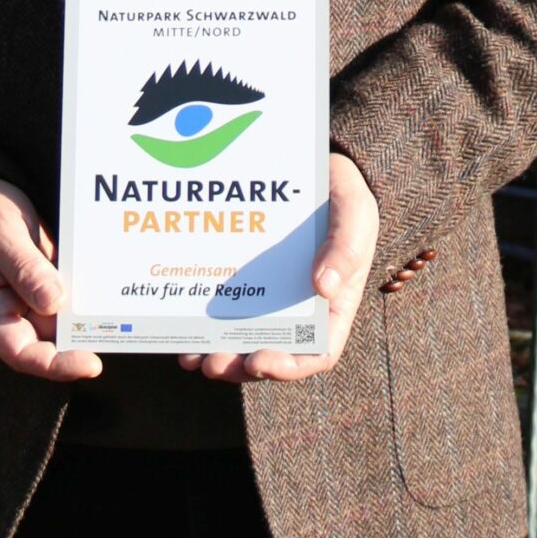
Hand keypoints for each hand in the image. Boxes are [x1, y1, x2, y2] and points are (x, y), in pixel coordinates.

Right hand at [0, 177, 101, 383]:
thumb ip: (24, 267)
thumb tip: (55, 303)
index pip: (21, 353)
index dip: (56, 365)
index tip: (91, 363)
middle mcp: (8, 314)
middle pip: (49, 342)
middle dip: (83, 340)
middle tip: (119, 331)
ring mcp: (28, 300)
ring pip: (65, 321)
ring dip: (91, 316)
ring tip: (124, 310)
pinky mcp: (46, 283)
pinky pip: (71, 296)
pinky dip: (89, 294)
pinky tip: (114, 286)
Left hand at [182, 153, 379, 385]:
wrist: (319, 170)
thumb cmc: (345, 197)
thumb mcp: (355, 216)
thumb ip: (345, 250)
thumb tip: (323, 287)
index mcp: (332, 307)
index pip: (315, 353)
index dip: (289, 366)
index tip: (261, 360)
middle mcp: (298, 312)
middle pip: (270, 356)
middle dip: (241, 367)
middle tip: (214, 364)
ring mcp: (268, 299)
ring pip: (242, 341)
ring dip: (218, 356)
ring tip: (193, 359)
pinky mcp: (243, 280)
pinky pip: (221, 310)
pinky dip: (202, 326)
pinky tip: (181, 329)